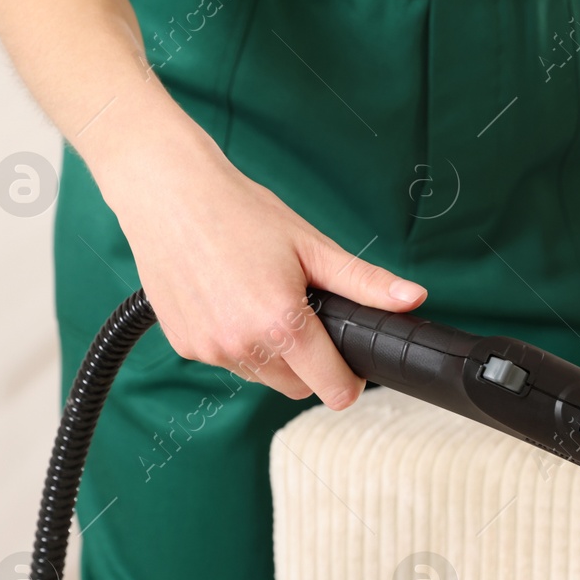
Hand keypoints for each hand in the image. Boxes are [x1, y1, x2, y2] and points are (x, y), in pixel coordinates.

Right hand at [98, 128, 424, 408]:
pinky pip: (227, 359)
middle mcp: (242, 344)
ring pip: (261, 375)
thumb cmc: (239, 211)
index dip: (349, 381)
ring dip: (272, 353)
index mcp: (281, 323)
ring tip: (264, 300)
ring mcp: (209, 348)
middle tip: (307, 316)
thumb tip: (413, 299)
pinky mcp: (184, 344)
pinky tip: (231, 300)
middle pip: (296, 386)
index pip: (331, 388)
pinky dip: (237, 342)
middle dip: (310, 364)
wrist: (167, 192)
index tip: (352, 364)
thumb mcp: (312, 245)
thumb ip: (364, 283)